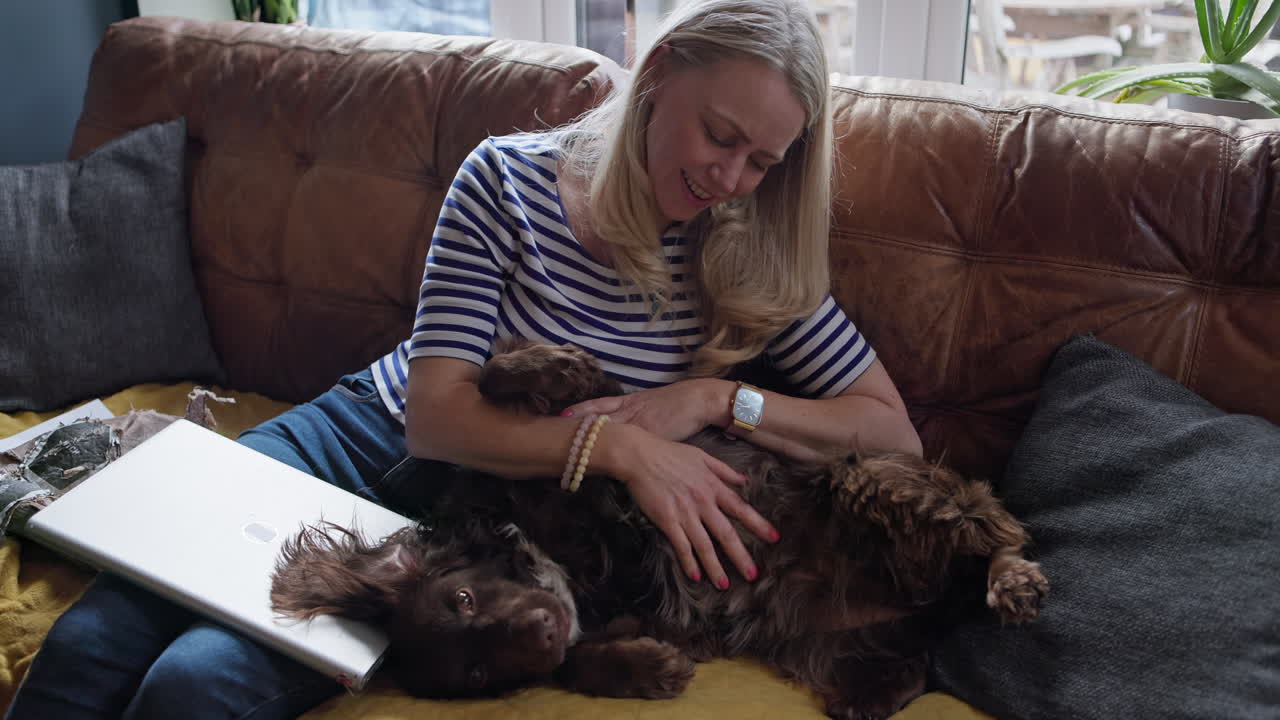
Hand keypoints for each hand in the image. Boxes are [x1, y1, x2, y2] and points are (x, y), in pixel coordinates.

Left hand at [563, 379, 723, 442]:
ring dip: (594, 439)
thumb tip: (613, 427)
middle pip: (599, 418)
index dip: (579, 410)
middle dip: (579, 425)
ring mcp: (641, 423)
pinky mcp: (653, 435)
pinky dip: (621, 453)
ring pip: (613, 431)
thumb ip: (632, 414)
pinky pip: (634, 446)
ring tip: (573, 447)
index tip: (560, 415)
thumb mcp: (649, 405)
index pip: (598, 405)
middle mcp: (631, 411)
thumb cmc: (676, 403)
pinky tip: (608, 462)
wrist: (700, 400)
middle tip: (556, 430)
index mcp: (629, 401)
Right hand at [600, 423, 777, 588]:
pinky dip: (688, 562)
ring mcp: (685, 513)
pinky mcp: (667, 520)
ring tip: (723, 585)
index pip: (741, 509)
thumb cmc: (669, 453)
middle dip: (741, 557)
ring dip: (715, 567)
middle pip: (726, 534)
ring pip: (704, 546)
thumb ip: (724, 470)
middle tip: (752, 575)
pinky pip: (681, 545)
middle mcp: (703, 502)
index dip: (759, 524)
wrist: (639, 455)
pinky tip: (695, 576)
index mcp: (713, 487)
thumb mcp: (702, 456)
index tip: (774, 538)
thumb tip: (744, 480)